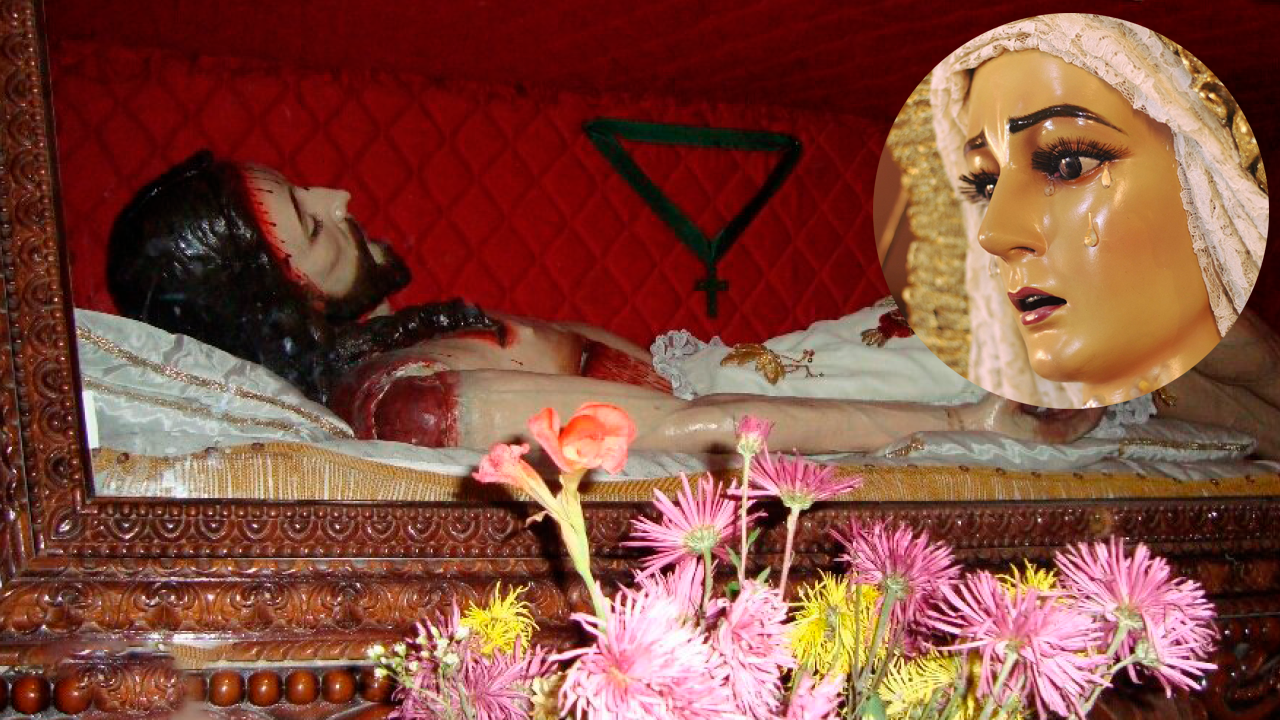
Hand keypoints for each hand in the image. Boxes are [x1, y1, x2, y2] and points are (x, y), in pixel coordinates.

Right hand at [960, 394, 1104, 443]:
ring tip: (1088, 391)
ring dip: (1077, 409)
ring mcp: (1037, 431)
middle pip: (1074, 426)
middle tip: (1101, 393)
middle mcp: (1042, 435)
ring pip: (1066, 422)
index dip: (1091, 417)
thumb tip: (1050, 378)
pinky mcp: (1031, 425)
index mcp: (1040, 433)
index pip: (1074, 429)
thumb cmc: (987, 411)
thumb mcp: (1008, 397)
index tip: (1102, 401)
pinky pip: (1055, 418)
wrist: (968, 422)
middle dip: (1088, 411)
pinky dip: (1065, 408)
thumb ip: (1030, 392)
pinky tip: (1069, 396)